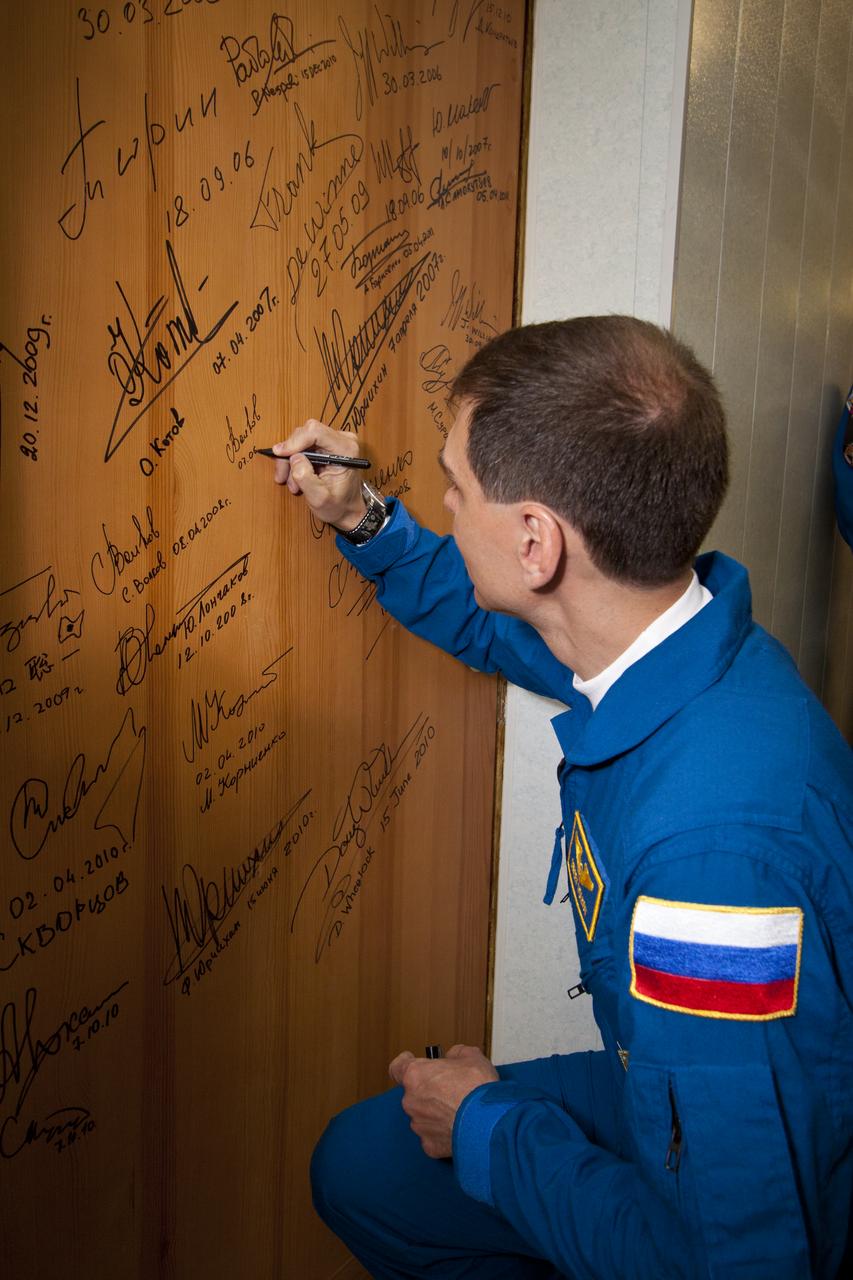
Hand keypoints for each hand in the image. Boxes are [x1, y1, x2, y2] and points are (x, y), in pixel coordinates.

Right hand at [270, 419, 367, 530]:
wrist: (346, 510)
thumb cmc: (338, 506)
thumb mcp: (319, 498)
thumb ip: (305, 477)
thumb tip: (294, 458)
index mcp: (346, 450)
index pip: (315, 432)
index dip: (294, 441)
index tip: (279, 454)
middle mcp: (342, 440)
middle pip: (305, 434)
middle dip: (290, 455)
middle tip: (284, 477)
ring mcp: (334, 441)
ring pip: (300, 440)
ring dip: (290, 461)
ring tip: (292, 484)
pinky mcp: (325, 445)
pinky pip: (302, 446)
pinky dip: (294, 461)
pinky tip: (295, 478)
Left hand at [388, 1044, 498, 1158]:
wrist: (488, 1122)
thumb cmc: (477, 1088)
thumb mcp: (472, 1056)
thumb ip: (456, 1053)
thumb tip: (453, 1057)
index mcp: (416, 1075)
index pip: (397, 1067)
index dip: (405, 1063)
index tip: (411, 1061)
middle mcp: (411, 1100)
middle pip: (414, 1092)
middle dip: (429, 1091)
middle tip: (450, 1090)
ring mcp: (419, 1125)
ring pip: (423, 1115)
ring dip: (436, 1113)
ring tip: (458, 1111)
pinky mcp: (429, 1145)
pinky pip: (433, 1136)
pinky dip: (442, 1132)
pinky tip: (459, 1128)